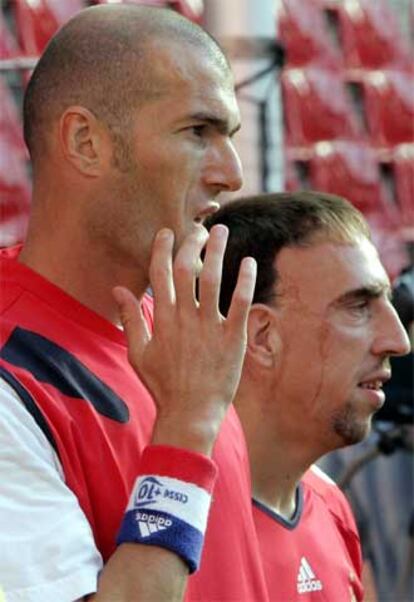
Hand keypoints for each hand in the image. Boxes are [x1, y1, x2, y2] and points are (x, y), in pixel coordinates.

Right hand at [113, 225, 255, 453]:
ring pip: (212, 280)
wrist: (191, 413)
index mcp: (163, 320)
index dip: (162, 249)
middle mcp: (185, 318)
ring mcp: (210, 327)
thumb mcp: (138, 353)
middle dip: (191, 244)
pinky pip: (241, 303)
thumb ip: (131, 319)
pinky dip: (245, 280)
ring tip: (221, 231)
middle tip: (199, 229)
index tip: (167, 232)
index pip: (159, 274)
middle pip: (186, 270)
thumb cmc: (163, 385)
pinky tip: (248, 262)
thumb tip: (118, 289)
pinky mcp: (233, 338)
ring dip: (217, 252)